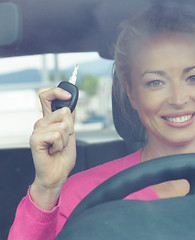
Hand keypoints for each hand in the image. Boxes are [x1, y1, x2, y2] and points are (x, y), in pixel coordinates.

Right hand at [29, 88, 75, 209]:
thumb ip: (69, 119)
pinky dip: (60, 145)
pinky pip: (57, 135)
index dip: (57, 91)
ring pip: (63, 125)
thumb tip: (72, 103)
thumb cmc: (62, 156)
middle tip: (64, 140)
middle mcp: (41, 123)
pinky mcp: (35, 139)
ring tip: (58, 147)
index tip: (68, 95)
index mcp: (48, 120)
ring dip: (66, 139)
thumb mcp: (71, 134)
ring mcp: (37, 130)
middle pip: (64, 111)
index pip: (46, 96)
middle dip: (71, 127)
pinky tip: (53, 151)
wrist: (57, 174)